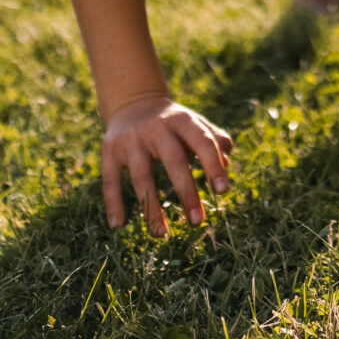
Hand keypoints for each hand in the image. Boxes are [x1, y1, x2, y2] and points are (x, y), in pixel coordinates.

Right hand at [100, 95, 232, 235]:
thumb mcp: (194, 124)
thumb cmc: (173, 123)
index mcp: (183, 121)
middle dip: (186, 193)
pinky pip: (111, 179)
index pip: (203, 142)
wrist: (133, 103)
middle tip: (197, 222)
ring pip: (141, 176)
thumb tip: (227, 163)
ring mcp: (131, 139)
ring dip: (151, 207)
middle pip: (173, 161)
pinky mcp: (110, 149)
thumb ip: (214, 140)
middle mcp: (157, 128)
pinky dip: (113, 202)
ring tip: (161, 235)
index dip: (214, 166)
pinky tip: (117, 225)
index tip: (222, 192)